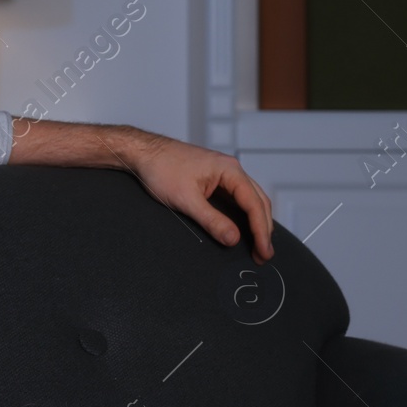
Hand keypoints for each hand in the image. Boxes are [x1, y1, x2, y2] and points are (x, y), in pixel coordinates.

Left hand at [126, 132, 274, 262]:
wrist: (142, 152)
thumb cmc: (160, 168)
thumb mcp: (185, 199)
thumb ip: (211, 220)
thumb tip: (234, 239)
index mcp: (230, 170)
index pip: (255, 204)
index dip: (261, 231)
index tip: (264, 252)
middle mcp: (231, 169)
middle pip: (258, 201)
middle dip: (263, 229)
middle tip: (264, 254)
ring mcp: (223, 173)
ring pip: (249, 199)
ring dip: (256, 222)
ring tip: (258, 245)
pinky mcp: (214, 178)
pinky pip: (236, 198)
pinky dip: (243, 214)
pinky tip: (243, 227)